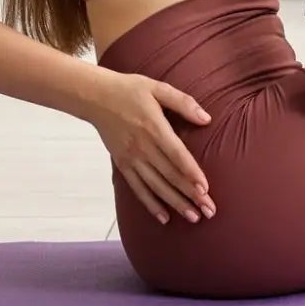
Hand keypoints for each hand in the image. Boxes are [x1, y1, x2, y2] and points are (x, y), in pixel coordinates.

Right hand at [86, 72, 216, 225]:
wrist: (95, 97)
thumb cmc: (129, 90)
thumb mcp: (158, 88)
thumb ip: (183, 102)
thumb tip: (206, 118)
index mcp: (154, 127)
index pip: (176, 155)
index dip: (191, 172)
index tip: (205, 189)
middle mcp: (143, 147)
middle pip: (170, 175)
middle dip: (190, 194)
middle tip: (209, 211)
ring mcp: (131, 158)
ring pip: (156, 186)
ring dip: (175, 203)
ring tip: (193, 217)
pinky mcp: (122, 165)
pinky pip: (138, 188)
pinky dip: (150, 204)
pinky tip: (164, 217)